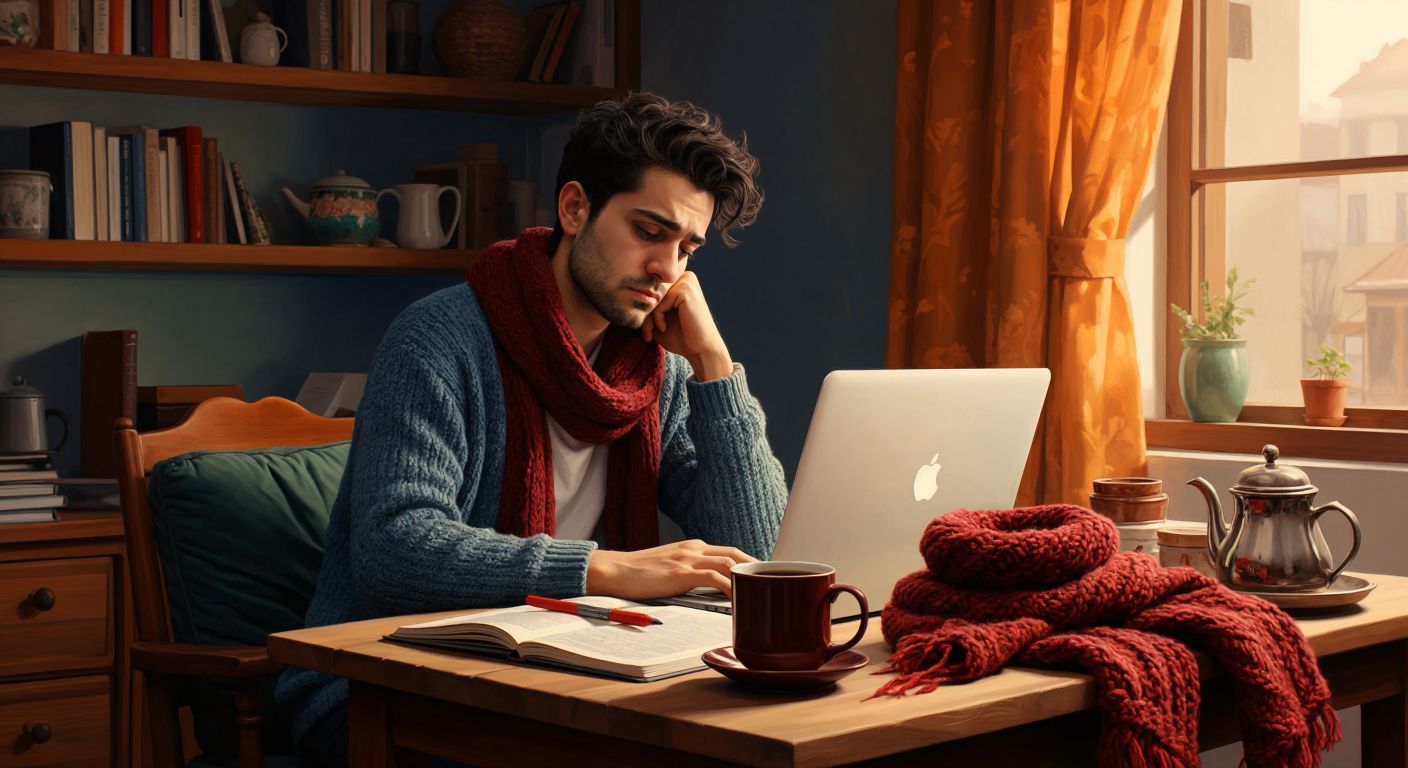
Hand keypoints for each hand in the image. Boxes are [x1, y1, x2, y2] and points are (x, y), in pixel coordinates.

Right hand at [585, 539, 755, 599]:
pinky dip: (730, 587)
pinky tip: (739, 598)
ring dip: (746, 578)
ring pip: (728, 563)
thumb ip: (689, 574)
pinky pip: (714, 578)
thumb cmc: (637, 574)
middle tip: (769, 582)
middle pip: (734, 554)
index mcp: (692, 547)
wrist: (614, 570)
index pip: (728, 551)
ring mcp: (687, 559)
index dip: (747, 561)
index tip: (760, 575)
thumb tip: (709, 590)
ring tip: (760, 591)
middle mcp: (693, 549)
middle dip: (754, 567)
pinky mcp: (681, 572)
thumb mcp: (668, 568)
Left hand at [641, 271, 733, 380]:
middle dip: (645, 314)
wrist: (702, 350)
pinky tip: (665, 328)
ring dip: (649, 317)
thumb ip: (649, 307)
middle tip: (647, 334)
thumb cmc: (681, 337)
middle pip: (652, 291)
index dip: (645, 310)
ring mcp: (687, 282)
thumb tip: (628, 295)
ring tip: (653, 332)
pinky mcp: (685, 290)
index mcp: (681, 281)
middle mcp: (685, 276)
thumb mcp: (659, 320)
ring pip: (654, 297)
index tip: (645, 330)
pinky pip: (659, 302)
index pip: (652, 290)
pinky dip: (658, 317)